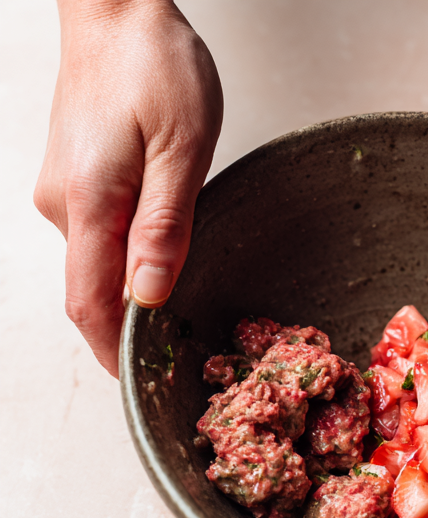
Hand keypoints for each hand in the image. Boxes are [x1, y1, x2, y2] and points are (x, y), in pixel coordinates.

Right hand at [35, 0, 222, 375]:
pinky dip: (127, 257)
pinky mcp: (71, 181)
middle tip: (182, 355)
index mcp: (90, 203)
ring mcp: (62, 194)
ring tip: (182, 299)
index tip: (143, 387)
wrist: (116, 4)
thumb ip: (166, 227)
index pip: (91, 307)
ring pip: (97, 266)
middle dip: (132, 329)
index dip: (115, 355)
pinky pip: (98, 238)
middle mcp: (64, 206)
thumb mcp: (183, 146)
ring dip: (134, 288)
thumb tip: (150, 296)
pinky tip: (161, 250)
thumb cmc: (154, 61)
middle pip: (94, 294)